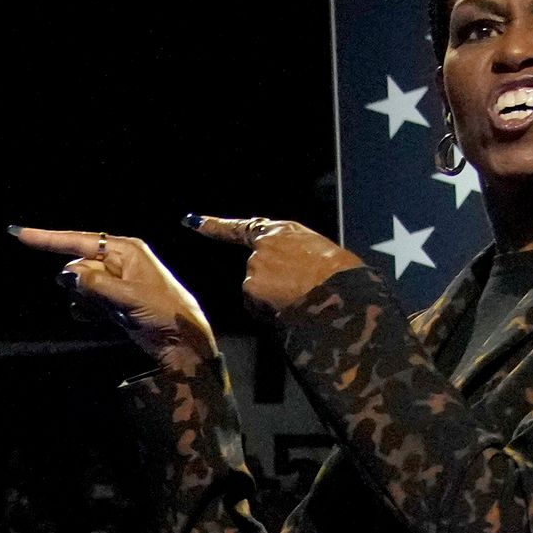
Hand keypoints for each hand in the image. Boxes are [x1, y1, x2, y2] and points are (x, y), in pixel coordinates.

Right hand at [11, 226, 220, 368]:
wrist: (182, 341)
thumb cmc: (163, 312)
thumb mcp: (128, 297)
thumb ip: (94, 284)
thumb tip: (65, 274)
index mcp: (125, 249)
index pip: (78, 241)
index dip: (47, 239)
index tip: (18, 234)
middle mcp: (118, 260)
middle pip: (77, 266)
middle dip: (77, 283)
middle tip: (103, 300)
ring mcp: (114, 281)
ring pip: (79, 285)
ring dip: (83, 300)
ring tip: (108, 312)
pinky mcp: (111, 300)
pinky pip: (85, 301)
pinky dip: (86, 311)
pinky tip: (99, 319)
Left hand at [182, 213, 362, 313]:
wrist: (340, 292)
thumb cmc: (340, 276)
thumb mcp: (318, 254)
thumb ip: (294, 257)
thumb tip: (290, 274)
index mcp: (284, 230)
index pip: (243, 227)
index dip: (216, 226)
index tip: (192, 221)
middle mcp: (264, 245)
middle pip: (256, 270)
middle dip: (270, 285)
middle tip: (299, 293)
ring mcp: (254, 265)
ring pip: (256, 290)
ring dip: (271, 299)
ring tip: (300, 300)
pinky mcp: (250, 286)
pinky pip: (256, 306)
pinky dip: (268, 312)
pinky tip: (288, 309)